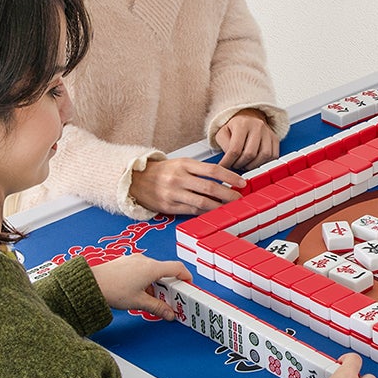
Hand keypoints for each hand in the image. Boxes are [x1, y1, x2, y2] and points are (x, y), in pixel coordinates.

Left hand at [89, 254, 190, 316]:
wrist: (90, 284)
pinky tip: (139, 292)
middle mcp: (144, 260)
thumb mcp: (139, 302)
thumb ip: (157, 307)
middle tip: (170, 299)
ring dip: (156, 285)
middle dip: (169, 286)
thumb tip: (169, 313)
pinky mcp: (126, 262)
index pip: (177, 268)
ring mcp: (134, 260)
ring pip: (153, 271)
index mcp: (152, 268)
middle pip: (165, 271)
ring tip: (152, 299)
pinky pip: (142, 270)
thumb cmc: (112, 290)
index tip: (188, 285)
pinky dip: (146, 280)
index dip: (186, 276)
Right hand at [128, 157, 243, 216]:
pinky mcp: (169, 207)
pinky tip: (214, 213)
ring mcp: (173, 193)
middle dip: (229, 195)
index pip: (213, 170)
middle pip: (210, 188)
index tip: (242, 182)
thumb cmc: (162, 171)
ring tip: (229, 208)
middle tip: (239, 199)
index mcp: (184, 164)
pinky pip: (192, 212)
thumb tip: (225, 180)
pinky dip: (205, 213)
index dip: (230, 177)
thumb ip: (200, 171)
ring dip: (219, 206)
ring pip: (202, 203)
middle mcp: (179, 178)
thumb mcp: (180, 164)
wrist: (135, 179)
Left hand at [214, 109, 279, 171]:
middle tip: (234, 165)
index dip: (228, 161)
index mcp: (242, 124)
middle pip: (250, 154)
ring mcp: (268, 133)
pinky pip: (273, 156)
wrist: (248, 117)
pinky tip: (255, 162)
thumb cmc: (234, 127)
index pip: (235, 149)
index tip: (224, 166)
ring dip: (253, 166)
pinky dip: (264, 163)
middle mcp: (257, 126)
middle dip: (240, 164)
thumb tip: (229, 160)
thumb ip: (224, 146)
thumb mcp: (222, 132)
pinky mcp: (275, 139)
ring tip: (245, 164)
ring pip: (264, 156)